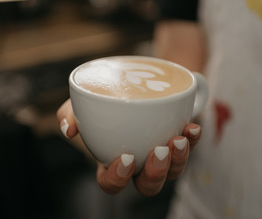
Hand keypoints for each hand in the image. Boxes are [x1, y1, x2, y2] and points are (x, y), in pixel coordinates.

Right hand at [57, 99, 201, 195]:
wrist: (140, 75)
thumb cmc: (112, 94)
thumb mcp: (87, 99)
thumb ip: (71, 112)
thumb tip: (69, 129)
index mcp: (113, 158)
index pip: (111, 183)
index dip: (117, 179)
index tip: (125, 157)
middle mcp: (139, 161)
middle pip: (147, 186)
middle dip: (154, 174)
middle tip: (157, 150)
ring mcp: (162, 153)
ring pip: (173, 172)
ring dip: (178, 161)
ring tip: (178, 139)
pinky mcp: (180, 139)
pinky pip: (191, 149)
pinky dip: (193, 140)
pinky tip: (191, 127)